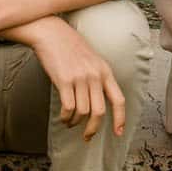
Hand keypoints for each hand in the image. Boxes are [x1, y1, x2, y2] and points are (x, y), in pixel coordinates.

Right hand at [29, 23, 124, 141]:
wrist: (51, 33)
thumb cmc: (70, 47)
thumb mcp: (92, 60)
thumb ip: (97, 79)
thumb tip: (95, 105)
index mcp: (105, 71)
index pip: (118, 100)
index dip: (120, 119)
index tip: (118, 133)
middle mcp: (95, 75)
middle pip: (99, 112)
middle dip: (93, 128)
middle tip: (87, 137)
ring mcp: (80, 78)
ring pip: (83, 112)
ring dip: (76, 123)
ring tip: (70, 123)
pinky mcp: (64, 80)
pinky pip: (68, 108)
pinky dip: (66, 117)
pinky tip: (63, 117)